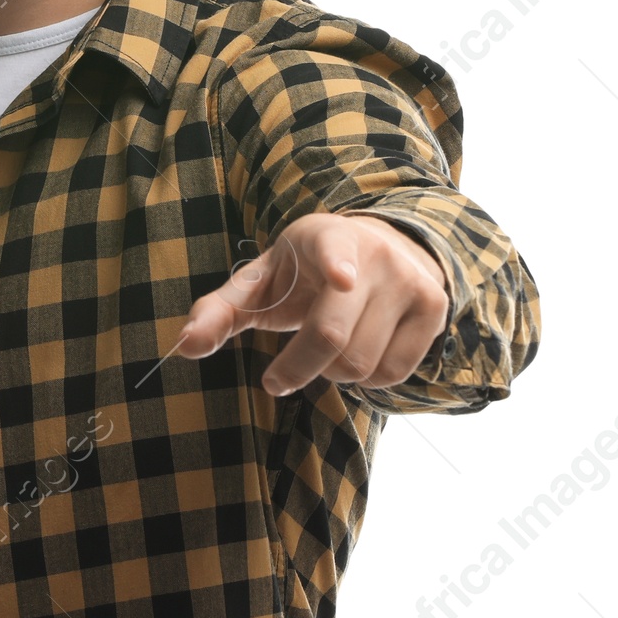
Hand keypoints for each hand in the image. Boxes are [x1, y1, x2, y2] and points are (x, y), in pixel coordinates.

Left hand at [172, 212, 450, 395]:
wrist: (377, 246)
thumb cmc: (302, 271)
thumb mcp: (261, 280)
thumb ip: (219, 311)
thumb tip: (183, 347)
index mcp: (324, 237)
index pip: (333, 250)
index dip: (337, 265)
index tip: (340, 278)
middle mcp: (373, 255)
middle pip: (333, 337)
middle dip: (297, 369)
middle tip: (276, 378)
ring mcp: (410, 280)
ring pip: (363, 363)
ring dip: (333, 375)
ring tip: (325, 351)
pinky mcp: (434, 308)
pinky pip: (395, 373)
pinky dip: (368, 380)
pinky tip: (358, 353)